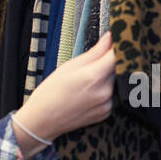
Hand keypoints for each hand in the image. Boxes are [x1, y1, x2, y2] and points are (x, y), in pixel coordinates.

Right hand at [11, 31, 114, 155]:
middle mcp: (104, 91)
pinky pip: (110, 95)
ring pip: (114, 82)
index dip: (117, 46)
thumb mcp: (69, 66)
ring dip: (105, 78)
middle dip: (108, 64)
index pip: (118, 54)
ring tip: (85, 84)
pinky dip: (102, 92)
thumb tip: (110, 38)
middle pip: (117, 68)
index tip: (115, 43)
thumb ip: (94, 52)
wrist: (42, 121)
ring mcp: (106, 104)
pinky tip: (87, 95)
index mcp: (94, 76)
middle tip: (91, 67)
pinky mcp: (106, 113)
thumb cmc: (50, 94)